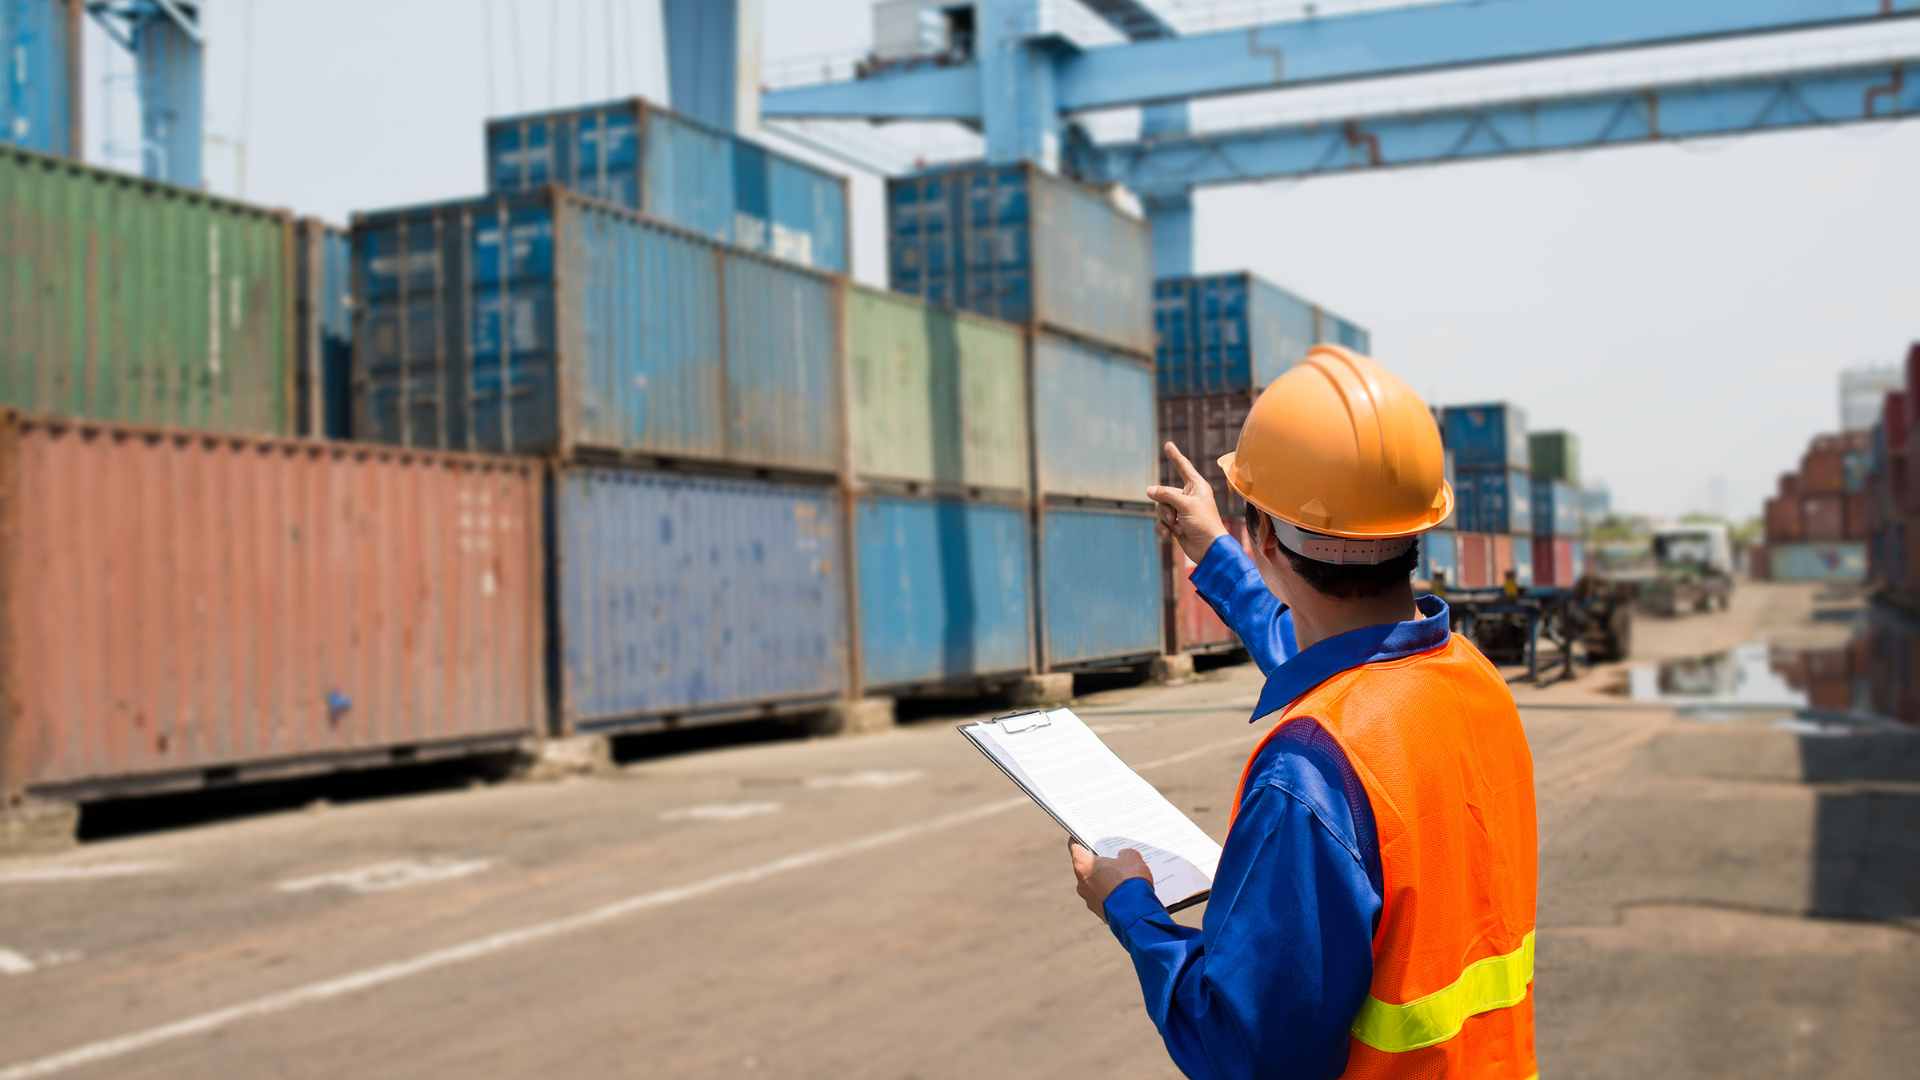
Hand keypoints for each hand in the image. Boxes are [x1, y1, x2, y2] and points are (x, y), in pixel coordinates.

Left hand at [1068, 839, 1153, 921]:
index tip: (1086, 835)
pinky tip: (1127, 892)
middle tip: (1113, 856)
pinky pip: (1104, 899)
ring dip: (1106, 880)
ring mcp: (1089, 900)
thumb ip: (1124, 853)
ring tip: (1124, 876)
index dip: (1081, 839)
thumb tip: (1123, 857)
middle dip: (1099, 862)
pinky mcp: (1100, 912)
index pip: (1075, 846)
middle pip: (1086, 867)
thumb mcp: (1132, 858)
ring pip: (1095, 885)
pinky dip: (1113, 895)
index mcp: (1083, 865)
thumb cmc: (1130, 881)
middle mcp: (1081, 883)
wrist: (1136, 913)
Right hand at [1146, 441, 1229, 565]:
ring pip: (1161, 507)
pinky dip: (1163, 528)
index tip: (1168, 445)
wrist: (1209, 549)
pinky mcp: (1177, 524)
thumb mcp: (1185, 505)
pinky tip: (1170, 535)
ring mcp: (1182, 511)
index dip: (1175, 456)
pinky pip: (1162, 521)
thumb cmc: (1204, 523)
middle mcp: (1189, 496)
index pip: (1184, 467)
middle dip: (1165, 506)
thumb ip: (1166, 494)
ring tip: (1176, 526)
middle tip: (1175, 517)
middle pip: (1165, 493)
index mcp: (1197, 487)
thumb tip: (1149, 490)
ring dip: (1165, 518)